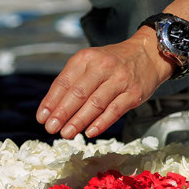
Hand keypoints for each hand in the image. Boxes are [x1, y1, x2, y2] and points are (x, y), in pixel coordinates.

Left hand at [36, 33, 173, 139]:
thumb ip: (73, 81)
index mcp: (86, 58)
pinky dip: (100, 123)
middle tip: (51, 128)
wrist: (147, 54)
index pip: (64, 81)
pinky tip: (89, 132)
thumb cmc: (112, 62)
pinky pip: (114, 111)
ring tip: (66, 133)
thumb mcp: (90, 62)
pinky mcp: (133, 93)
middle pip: (78, 93)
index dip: (51, 101)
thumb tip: (52, 107)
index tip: (42, 117)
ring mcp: (120, 80)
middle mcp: (103, 66)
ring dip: (78, 121)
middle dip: (62, 113)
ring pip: (95, 103)